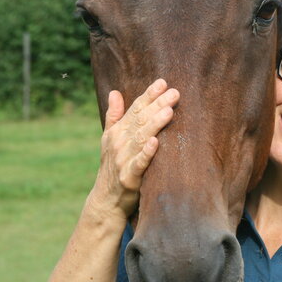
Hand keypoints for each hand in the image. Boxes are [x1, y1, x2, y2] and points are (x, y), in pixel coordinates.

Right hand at [89, 79, 178, 217]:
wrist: (106, 199)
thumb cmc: (112, 166)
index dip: (148, 95)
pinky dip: (147, 153)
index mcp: (117, 131)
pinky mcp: (129, 177)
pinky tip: (155, 142)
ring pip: (141, 138)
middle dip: (157, 105)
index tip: (163, 82)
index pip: (135, 109)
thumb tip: (114, 92)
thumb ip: (114, 116)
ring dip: (155, 124)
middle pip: (140, 120)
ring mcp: (123, 159)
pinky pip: (139, 163)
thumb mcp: (109, 139)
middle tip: (175, 93)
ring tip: (169, 111)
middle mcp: (119, 142)